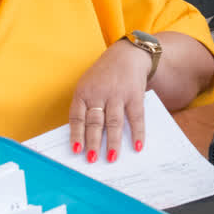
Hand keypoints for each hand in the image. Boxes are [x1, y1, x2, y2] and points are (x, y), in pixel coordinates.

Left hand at [70, 39, 151, 163]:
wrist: (127, 54)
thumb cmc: (104, 75)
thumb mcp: (88, 85)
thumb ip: (86, 106)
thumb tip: (84, 136)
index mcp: (83, 92)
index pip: (77, 116)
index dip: (76, 134)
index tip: (76, 150)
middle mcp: (99, 93)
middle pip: (95, 121)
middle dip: (92, 142)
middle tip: (92, 159)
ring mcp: (117, 94)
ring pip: (114, 122)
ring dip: (112, 141)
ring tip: (111, 157)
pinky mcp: (134, 95)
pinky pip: (136, 117)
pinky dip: (137, 132)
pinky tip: (137, 145)